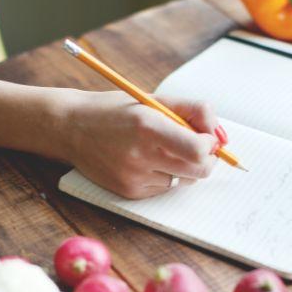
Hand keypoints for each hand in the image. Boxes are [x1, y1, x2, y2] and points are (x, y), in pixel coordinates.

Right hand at [60, 91, 219, 198]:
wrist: (71, 128)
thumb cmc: (117, 111)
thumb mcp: (154, 99)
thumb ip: (193, 111)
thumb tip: (220, 135)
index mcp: (148, 126)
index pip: (198, 150)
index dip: (210, 145)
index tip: (206, 137)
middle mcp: (140, 155)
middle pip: (198, 172)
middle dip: (206, 160)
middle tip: (198, 147)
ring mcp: (133, 177)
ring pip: (182, 181)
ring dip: (183, 168)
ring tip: (163, 150)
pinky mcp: (128, 192)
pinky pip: (163, 188)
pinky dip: (164, 176)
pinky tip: (145, 161)